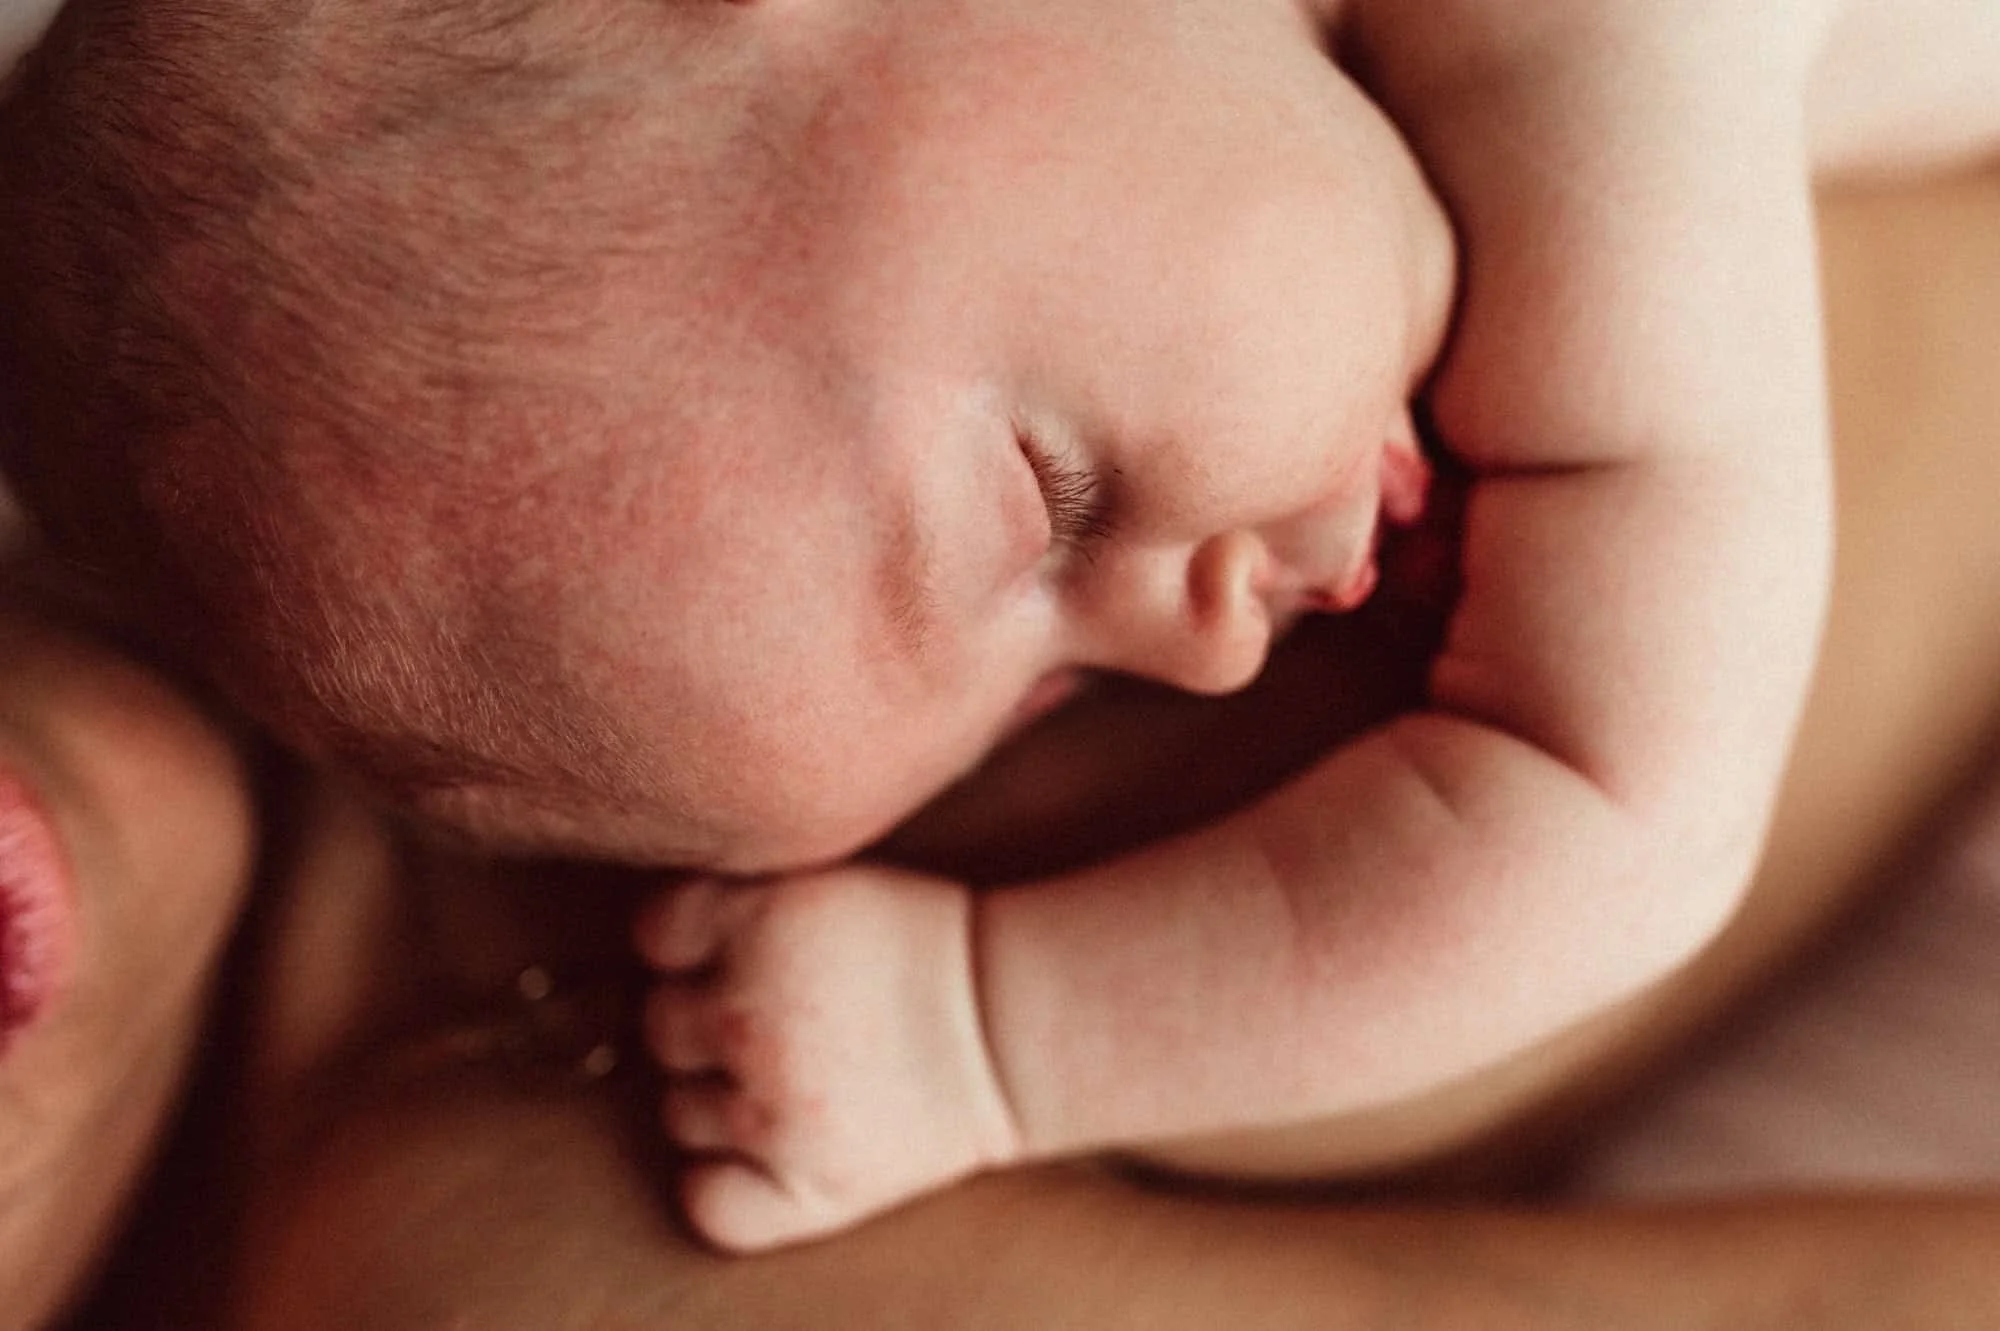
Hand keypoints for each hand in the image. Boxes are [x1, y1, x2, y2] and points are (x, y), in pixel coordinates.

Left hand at [635, 864, 1021, 1250]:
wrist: (1013, 1029)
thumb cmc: (924, 950)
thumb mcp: (829, 884)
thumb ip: (740, 901)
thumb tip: (660, 940)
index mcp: (762, 924)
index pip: (657, 935)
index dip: (694, 943)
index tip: (744, 951)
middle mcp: (751, 1018)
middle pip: (660, 1025)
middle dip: (705, 1021)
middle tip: (778, 1019)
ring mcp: (772, 1109)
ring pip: (677, 1111)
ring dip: (717, 1097)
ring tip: (791, 1079)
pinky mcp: (804, 1184)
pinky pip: (706, 1199)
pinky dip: (722, 1182)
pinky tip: (765, 1150)